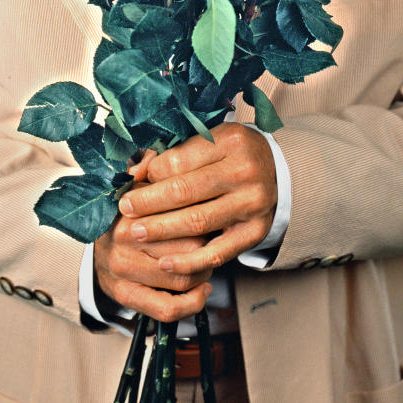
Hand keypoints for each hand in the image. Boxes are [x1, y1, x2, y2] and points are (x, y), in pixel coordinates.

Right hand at [94, 150, 211, 323]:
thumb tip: (161, 155)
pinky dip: (191, 303)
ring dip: (203, 273)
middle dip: (208, 246)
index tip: (215, 212)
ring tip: (208, 263)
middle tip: (216, 240)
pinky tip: (202, 291)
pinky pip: (165, 307)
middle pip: (186, 247)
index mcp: (129, 208)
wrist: (99, 247)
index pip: (181, 213)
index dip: (205, 214)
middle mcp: (122, 239)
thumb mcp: (138, 185)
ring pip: (181, 277)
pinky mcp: (124, 295)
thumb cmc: (129, 213)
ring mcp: (121, 269)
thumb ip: (152, 169)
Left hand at [118, 123, 276, 279]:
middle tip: (125, 209)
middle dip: (148, 203)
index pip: (178, 161)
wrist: (278, 171)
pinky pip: (218, 252)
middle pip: (185, 191)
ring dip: (161, 230)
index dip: (149, 174)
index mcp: (229, 141)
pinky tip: (165, 262)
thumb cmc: (233, 153)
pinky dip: (189, 261)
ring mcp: (252, 204)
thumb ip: (173, 154)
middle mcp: (244, 171)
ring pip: (198, 222)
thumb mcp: (209, 139)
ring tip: (136, 233)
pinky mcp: (256, 232)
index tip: (129, 183)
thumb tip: (134, 172)